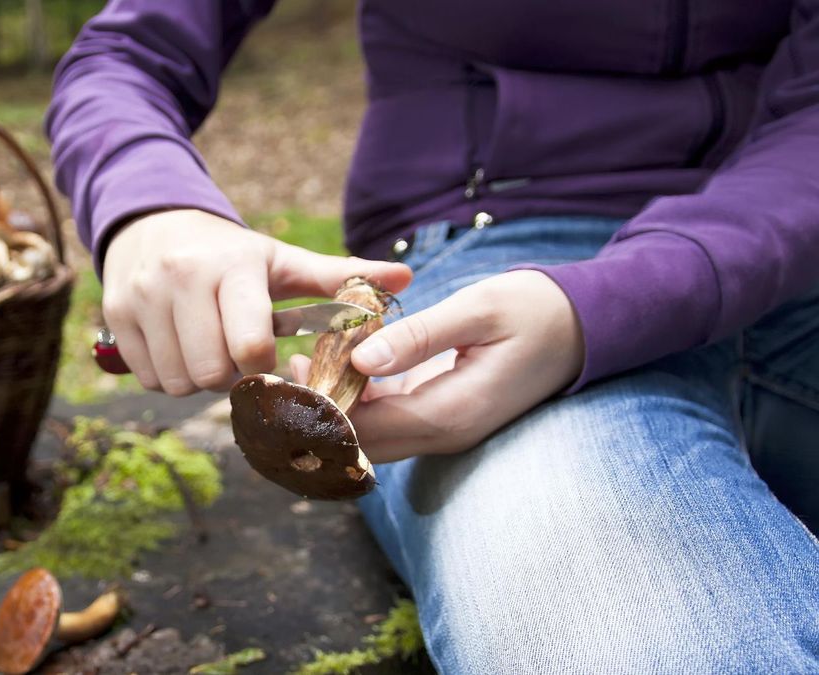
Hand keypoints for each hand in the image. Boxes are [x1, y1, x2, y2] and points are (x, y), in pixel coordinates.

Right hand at [102, 209, 412, 395]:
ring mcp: (142, 296)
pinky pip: (148, 377)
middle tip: (237, 357)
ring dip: (199, 379)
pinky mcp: (115, 314)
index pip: (249, 344)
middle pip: (211, 372)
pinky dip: (169, 375)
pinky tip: (181, 348)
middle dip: (230, 377)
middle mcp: (181, 278)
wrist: (153, 225)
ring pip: (177, 380)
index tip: (268, 359)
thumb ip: (341, 277)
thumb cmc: (232, 255)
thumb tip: (406, 279)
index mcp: (232, 267)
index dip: (264, 367)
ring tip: (209, 349)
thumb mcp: (283, 261)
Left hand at [289, 270, 584, 459]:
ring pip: (372, 436)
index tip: (290, 372)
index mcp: (450, 414)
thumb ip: (418, 337)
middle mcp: (444, 434)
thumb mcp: (476, 311)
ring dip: (335, 407)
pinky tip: (336, 364)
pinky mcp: (442, 415)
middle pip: (362, 443)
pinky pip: (388, 419)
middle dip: (319, 413)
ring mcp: (444, 429)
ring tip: (300, 361)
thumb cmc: (533, 310)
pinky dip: (358, 400)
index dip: (322, 408)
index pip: (367, 429)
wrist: (584, 326)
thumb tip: (360, 361)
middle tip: (284, 368)